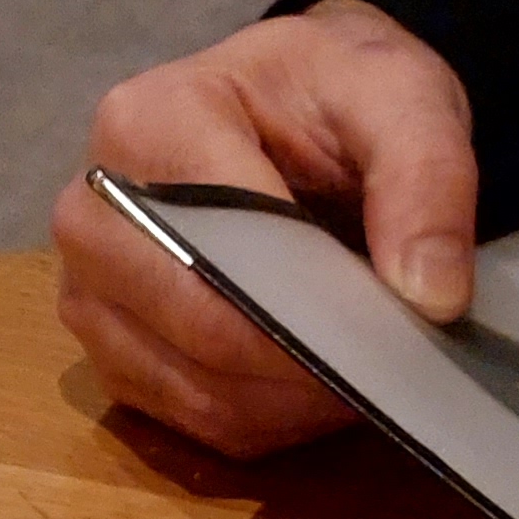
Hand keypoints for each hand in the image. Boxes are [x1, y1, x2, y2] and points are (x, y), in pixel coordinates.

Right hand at [50, 1, 481, 459]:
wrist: (295, 111)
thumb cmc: (335, 97)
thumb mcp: (402, 97)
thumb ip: (428, 179)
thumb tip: (430, 298)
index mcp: (145, 124)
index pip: (223, 247)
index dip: (314, 301)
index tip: (392, 319)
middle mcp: (91, 216)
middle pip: (202, 331)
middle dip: (306, 358)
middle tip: (386, 353)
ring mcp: (89, 296)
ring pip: (200, 391)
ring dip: (294, 399)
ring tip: (357, 363)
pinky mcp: (111, 357)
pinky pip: (195, 422)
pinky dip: (269, 418)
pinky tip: (314, 380)